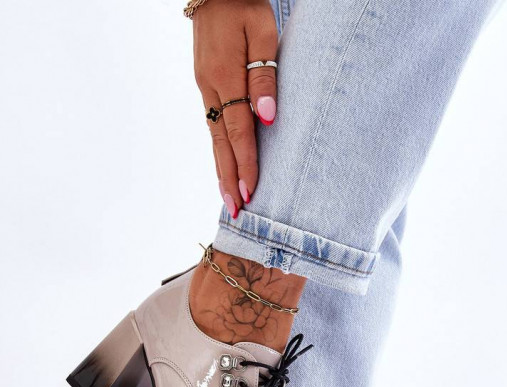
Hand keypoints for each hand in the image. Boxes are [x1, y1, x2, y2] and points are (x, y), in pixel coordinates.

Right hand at [193, 0, 277, 216]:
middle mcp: (210, 86)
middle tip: (236, 211)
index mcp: (224, 75)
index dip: (245, 163)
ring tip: (230, 199)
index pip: (238, 130)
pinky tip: (225, 166)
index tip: (250, 192)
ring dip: (222, 169)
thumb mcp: (262, 30)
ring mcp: (204, 87)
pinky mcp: (206, 85)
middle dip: (229, 179)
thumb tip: (267, 116)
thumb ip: (264, 74)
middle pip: (220, 143)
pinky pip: (213, 125)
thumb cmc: (244, 4)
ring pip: (214, 137)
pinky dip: (219, 150)